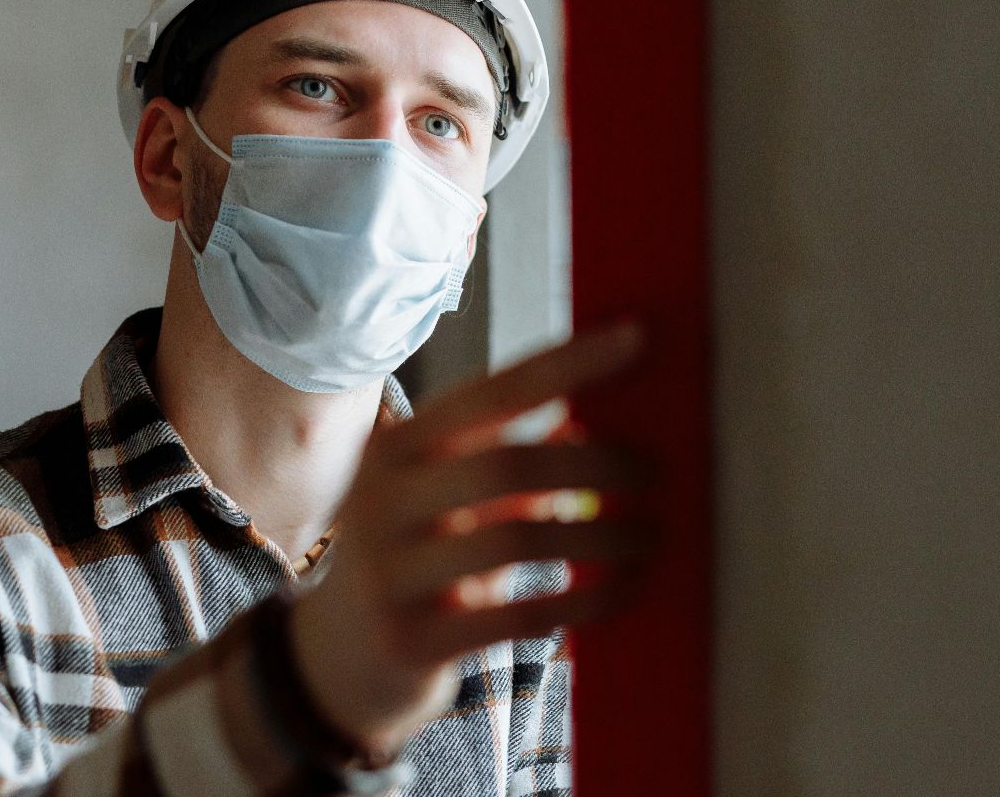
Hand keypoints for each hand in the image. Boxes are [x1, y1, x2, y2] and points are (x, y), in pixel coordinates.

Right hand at [289, 323, 656, 755]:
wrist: (341, 661)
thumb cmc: (421, 559)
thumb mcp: (450, 499)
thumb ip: (508, 456)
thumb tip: (598, 416)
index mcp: (396, 446)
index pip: (492, 391)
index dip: (568, 363)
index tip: (639, 338)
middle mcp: (380, 500)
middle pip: (505, 464)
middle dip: (596, 465)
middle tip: (657, 472)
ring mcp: (387, 573)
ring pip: (516, 540)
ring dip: (602, 536)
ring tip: (651, 536)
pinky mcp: (409, 640)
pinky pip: (517, 617)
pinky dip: (585, 601)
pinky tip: (624, 591)